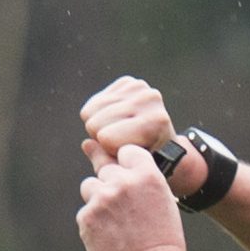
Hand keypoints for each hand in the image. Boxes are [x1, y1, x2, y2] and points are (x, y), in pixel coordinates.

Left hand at [77, 142, 187, 250]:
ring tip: (115, 223)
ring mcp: (102, 199)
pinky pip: (85, 211)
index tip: (128, 174)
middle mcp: (123, 182)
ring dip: (98, 199)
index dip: (126, 162)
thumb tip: (116, 162)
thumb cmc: (162, 241)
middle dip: (112, 183)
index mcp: (148, 175)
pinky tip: (108, 237)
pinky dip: (93, 222)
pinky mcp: (86, 217)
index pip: (127, 150)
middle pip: (106, 168)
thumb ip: (141, 181)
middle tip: (123, 208)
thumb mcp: (162, 202)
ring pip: (90, 186)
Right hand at [79, 76, 205, 195]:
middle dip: (102, 136)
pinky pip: (95, 101)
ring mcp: (140, 87)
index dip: (109, 149)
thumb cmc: (146, 159)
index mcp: (154, 123)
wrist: (163, 141)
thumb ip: (105, 160)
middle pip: (95, 123)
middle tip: (122, 140)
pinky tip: (118, 118)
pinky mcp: (129, 82)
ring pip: (91, 111)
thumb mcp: (128, 168)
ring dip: (100, 124)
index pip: (105, 138)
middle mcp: (150, 99)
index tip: (126, 151)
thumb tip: (86, 144)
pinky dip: (101, 113)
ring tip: (120, 129)